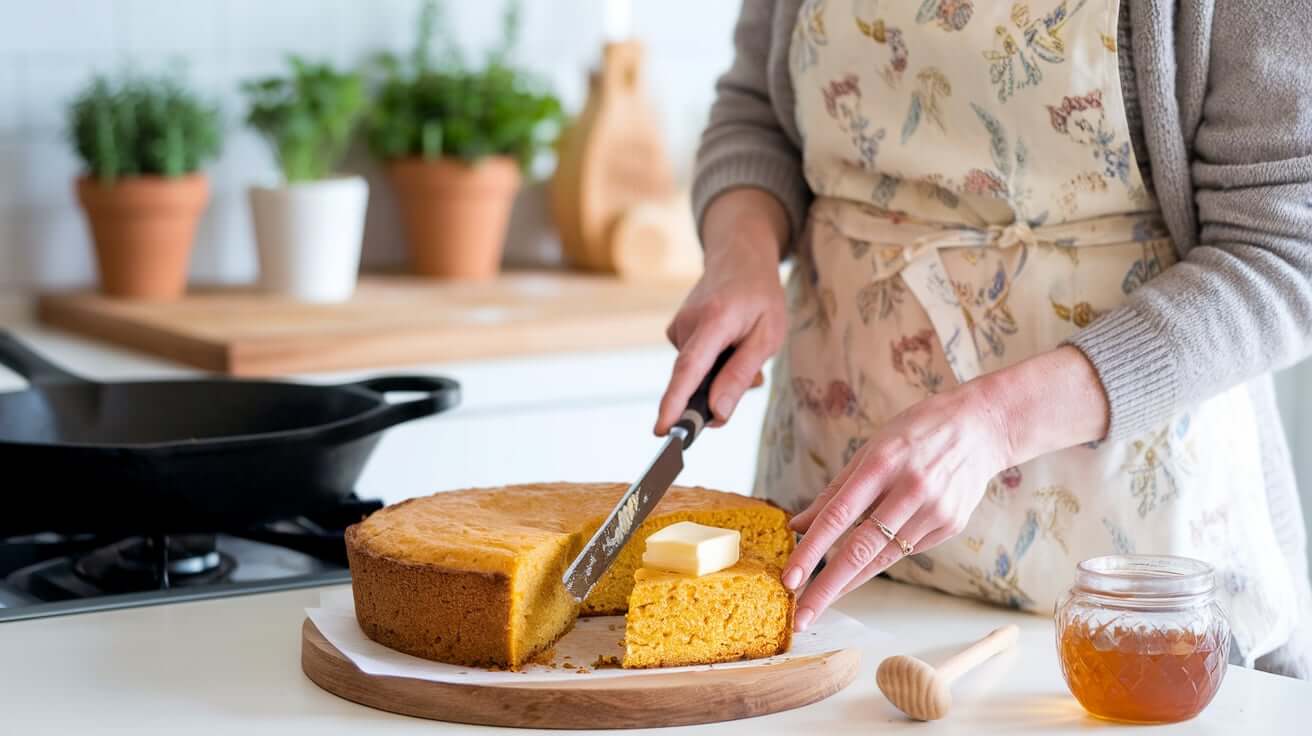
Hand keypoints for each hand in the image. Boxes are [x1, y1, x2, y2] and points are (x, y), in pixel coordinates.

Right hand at [655, 189, 789, 434]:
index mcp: (714, 321)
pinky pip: (694, 362)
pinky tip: (727, 342)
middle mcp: (687, 323)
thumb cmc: (760, 298)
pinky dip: (712, 363)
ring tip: (743, 346)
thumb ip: (740, 375)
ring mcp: (678, 327)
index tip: (663, 429)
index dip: (675, 402)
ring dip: (720, 374)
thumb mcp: (767, 337)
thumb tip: (717, 414)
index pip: (689, 368)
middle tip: (752, 375)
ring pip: (697, 373)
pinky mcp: (676, 332)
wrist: (739, 258)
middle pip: (692, 379)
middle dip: (716, 394)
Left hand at [781, 346, 1110, 629]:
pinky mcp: (951, 525)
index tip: (789, 579)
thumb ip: (835, 491)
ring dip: (848, 584)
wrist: (981, 429)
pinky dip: (880, 559)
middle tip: (801, 617)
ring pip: (883, 558)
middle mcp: (910, 489)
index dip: (811, 551)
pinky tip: (861, 569)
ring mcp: (934, 511)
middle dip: (827, 588)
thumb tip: (798, 526)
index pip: (838, 515)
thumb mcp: (870, 449)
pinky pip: (906, 550)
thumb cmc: (915, 433)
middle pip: (860, 549)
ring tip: (820, 604)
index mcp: (882, 463)